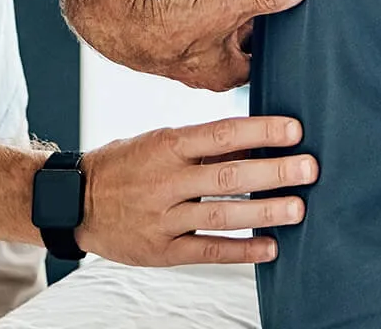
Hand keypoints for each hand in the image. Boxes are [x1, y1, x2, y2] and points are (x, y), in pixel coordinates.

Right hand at [71, 0, 306, 91]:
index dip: (280, 34)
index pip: (263, 56)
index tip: (296, 11)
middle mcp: (205, 61)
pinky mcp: (165, 19)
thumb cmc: (170, 30)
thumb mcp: (227, 10)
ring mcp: (184, 40)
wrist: (113, 22)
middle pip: (244, 26)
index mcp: (224, 72)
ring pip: (220, 8)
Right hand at [72, 116, 315, 265]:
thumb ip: (202, 145)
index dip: (260, 132)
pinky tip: (270, 248)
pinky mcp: (160, 251)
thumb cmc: (124, 164)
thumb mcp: (156, 142)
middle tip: (310, 169)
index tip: (294, 130)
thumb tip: (255, 139)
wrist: (71, 201)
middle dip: (274, 173)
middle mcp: (165, 180)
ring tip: (298, 209)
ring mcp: (162, 218)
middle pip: (228, 176)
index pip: (221, 134)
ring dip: (264, 212)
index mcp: (166, 145)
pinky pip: (206, 250)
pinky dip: (241, 250)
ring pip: (221, 215)